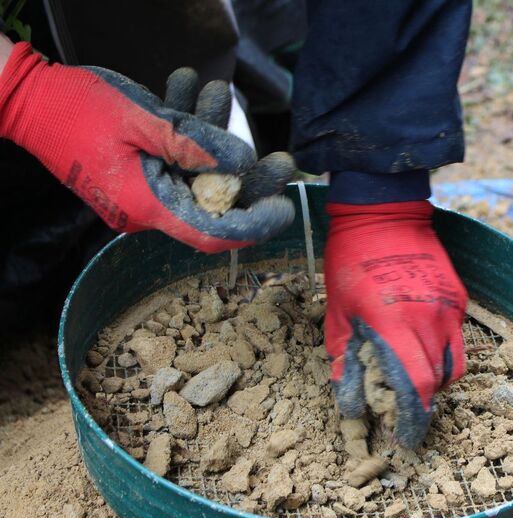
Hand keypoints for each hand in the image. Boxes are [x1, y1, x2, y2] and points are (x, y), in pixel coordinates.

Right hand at [0, 43, 294, 252]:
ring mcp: (142, 188)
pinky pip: (173, 155)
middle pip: (213, 203)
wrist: (25, 97)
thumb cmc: (75, 110)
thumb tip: (242, 163)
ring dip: (212, 135)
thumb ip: (193, 144)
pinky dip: (186, 126)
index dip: (253, 224)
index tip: (283, 208)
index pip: (212, 232)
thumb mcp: (140, 122)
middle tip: (281, 159)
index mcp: (147, 206)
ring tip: (219, 92)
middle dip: (249, 179)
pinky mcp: (139, 169)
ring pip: (195, 173)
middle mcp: (147, 206)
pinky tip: (190, 87)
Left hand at [325, 201, 467, 447]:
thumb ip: (345, 362)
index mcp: (393, 325)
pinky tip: (419, 346)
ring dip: (432, 382)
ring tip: (410, 380)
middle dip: (420, 405)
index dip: (411, 420)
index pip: (414, 388)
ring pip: (452, 367)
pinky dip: (440, 355)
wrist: (384, 215)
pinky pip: (456, 342)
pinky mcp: (458, 300)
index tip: (404, 439)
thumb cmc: (351, 263)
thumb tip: (352, 404)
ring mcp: (448, 309)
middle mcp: (429, 319)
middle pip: (435, 383)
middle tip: (401, 412)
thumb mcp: (337, 315)